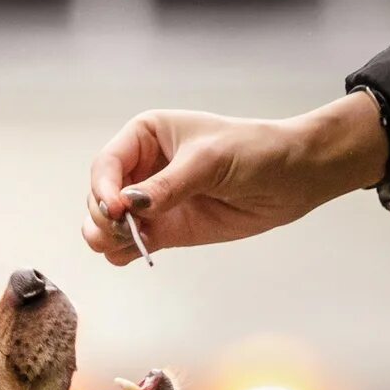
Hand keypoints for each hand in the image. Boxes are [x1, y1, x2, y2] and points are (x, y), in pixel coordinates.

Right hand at [82, 93, 388, 263]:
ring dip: (109, 238)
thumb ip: (167, 186)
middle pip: (97, 199)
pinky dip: (124, 252)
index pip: (105, 166)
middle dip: (104, 218)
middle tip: (128, 230)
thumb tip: (128, 205)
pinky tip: (141, 250)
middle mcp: (139, 169)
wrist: (292, 178)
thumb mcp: (209, 162)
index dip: (103, 190)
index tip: (117, 210)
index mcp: (144, 136)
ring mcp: (149, 202)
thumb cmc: (255, 151)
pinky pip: (126, 246)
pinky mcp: (162, 230)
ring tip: (134, 242)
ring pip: (103, 226)